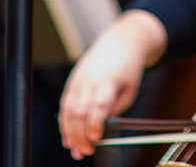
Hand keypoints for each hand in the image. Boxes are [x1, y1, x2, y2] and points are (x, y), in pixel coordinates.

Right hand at [58, 10, 166, 159]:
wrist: (120, 43)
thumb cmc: (128, 68)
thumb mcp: (130, 90)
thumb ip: (116, 110)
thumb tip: (101, 129)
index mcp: (109, 80)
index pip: (100, 104)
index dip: (95, 123)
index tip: (96, 139)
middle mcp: (90, 80)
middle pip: (80, 111)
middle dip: (81, 135)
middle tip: (86, 151)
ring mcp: (78, 80)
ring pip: (68, 111)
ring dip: (70, 134)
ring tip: (76, 150)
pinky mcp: (72, 82)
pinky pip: (65, 106)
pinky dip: (64, 124)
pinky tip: (68, 137)